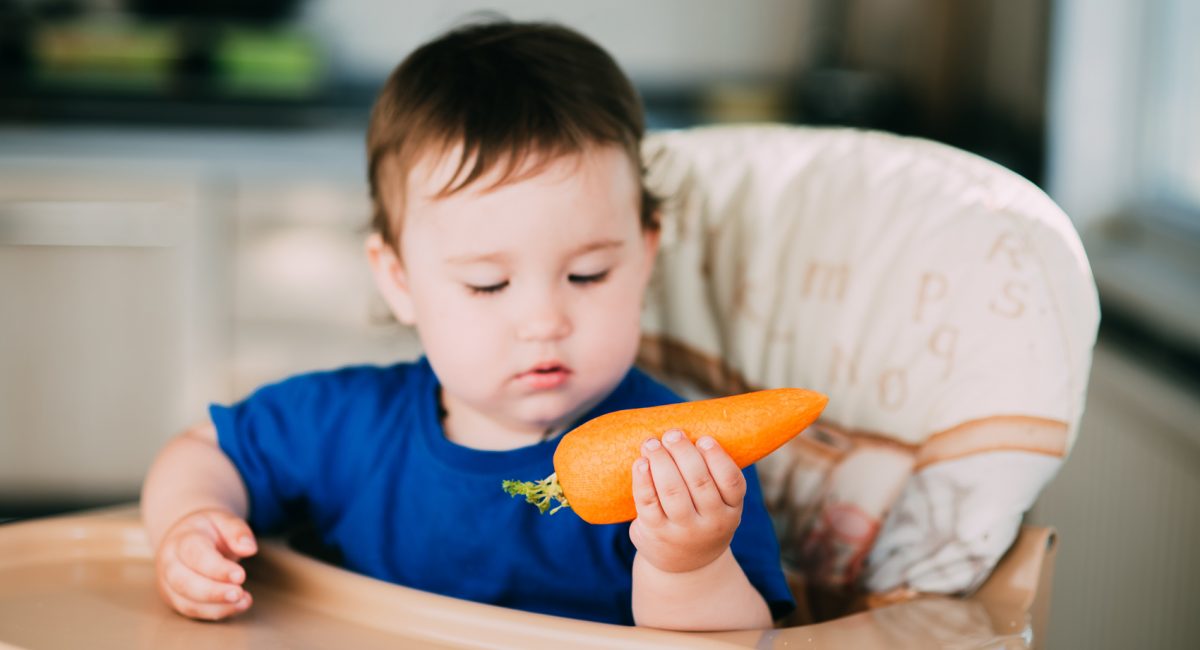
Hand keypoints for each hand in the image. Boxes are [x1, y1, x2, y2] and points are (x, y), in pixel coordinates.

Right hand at [154, 508, 257, 619]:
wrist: (185, 535)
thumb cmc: (208, 528)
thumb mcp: (223, 519)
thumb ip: (237, 530)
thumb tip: (250, 548)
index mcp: (182, 539)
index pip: (195, 555)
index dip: (217, 568)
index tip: (241, 576)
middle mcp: (169, 563)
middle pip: (184, 583)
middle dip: (213, 592)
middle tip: (239, 594)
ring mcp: (168, 583)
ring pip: (186, 602)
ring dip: (216, 607)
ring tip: (244, 602)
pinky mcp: (174, 598)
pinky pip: (191, 611)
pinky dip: (214, 612)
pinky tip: (236, 607)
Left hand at [629, 429, 745, 573]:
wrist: (684, 565)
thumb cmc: (702, 518)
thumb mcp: (719, 506)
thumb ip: (712, 476)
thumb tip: (687, 431)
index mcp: (731, 510)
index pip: (731, 482)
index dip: (718, 458)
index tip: (704, 438)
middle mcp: (711, 523)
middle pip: (699, 482)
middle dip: (683, 452)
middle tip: (673, 433)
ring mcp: (683, 531)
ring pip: (672, 491)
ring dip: (661, 461)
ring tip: (651, 442)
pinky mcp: (656, 533)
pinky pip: (647, 503)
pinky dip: (642, 480)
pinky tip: (640, 463)